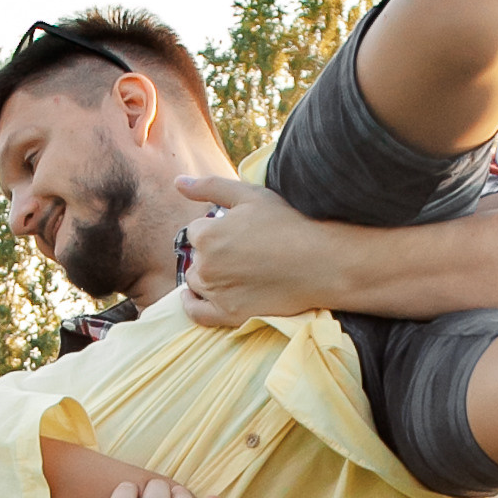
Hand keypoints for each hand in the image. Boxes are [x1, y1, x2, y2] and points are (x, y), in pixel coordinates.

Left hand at [173, 176, 357, 326]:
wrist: (320, 263)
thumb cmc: (287, 224)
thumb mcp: (250, 195)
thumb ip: (210, 186)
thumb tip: (178, 183)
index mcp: (206, 235)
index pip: (196, 231)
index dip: (215, 229)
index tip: (238, 232)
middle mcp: (205, 266)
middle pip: (195, 258)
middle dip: (211, 253)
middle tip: (242, 252)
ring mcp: (216, 293)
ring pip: (196, 282)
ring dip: (208, 276)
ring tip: (235, 270)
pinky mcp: (228, 315)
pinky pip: (196, 313)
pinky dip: (191, 305)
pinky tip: (194, 297)